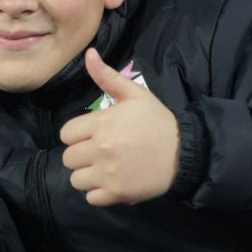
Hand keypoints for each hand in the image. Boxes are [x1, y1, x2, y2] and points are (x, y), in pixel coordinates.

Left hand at [58, 50, 179, 207]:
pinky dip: (99, 193)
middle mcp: (101, 148)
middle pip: (68, 158)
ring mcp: (108, 173)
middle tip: (100, 153)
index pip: (66, 134)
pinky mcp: (117, 193)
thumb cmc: (158, 122)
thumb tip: (89, 53)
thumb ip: (107, 77)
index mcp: (102, 123)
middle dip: (81, 155)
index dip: (78, 135)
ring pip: (76, 179)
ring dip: (87, 175)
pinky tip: (112, 182)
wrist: (185, 153)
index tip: (93, 136)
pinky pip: (91, 198)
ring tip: (105, 169)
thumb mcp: (135, 95)